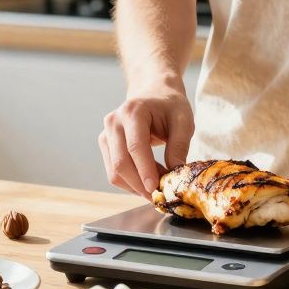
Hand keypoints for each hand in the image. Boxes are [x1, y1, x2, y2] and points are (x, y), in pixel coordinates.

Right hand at [98, 82, 193, 198]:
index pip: (135, 147)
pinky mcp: (105, 146)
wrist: (153, 93)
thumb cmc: (170, 106)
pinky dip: (131, 182)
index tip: (157, 189)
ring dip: (136, 186)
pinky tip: (148, 180)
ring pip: (114, 172)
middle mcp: (113, 122)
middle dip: (140, 184)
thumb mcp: (184, 120)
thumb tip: (175, 174)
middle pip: (121, 163)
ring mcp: (106, 134)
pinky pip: (114, 172)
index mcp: (133, 111)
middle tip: (161, 195)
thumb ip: (180, 145)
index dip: (145, 170)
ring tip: (158, 185)